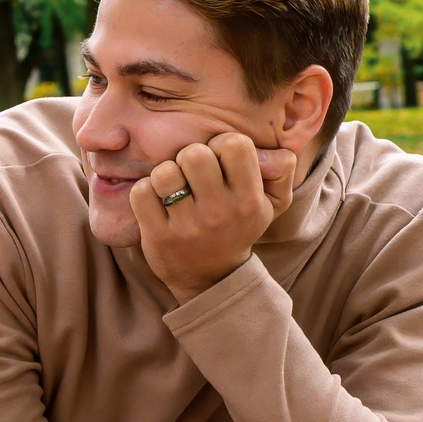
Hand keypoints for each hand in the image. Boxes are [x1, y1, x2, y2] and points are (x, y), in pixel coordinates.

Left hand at [129, 133, 299, 303]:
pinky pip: (141, 192)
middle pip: (193, 154)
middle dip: (188, 157)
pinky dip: (145, 192)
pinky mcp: (158, 237)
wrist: (211, 278)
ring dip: (165, 175)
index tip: (218, 162)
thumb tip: (265, 152)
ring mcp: (188, 227)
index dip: (221, 144)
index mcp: (250, 200)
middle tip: (191, 174)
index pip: (234, 144)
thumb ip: (281, 168)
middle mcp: (220, 214)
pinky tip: (157, 202)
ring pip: (164, 172)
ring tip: (174, 188)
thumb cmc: (239, 225)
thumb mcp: (273, 202)